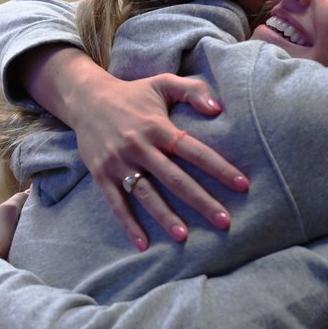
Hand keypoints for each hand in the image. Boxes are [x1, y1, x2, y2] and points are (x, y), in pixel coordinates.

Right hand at [24, 45, 248, 249]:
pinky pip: (117, 204)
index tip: (242, 185)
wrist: (85, 98)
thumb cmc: (132, 93)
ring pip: (146, 195)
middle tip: (225, 222)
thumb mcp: (163, 83)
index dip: (220, 168)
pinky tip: (144, 245)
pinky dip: (129, 225)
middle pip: (176, 179)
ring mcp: (119, 163)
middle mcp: (139, 147)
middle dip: (202, 201)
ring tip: (184, 237)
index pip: (195, 151)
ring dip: (165, 217)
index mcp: (158, 127)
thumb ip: (194, 91)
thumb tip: (218, 109)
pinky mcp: (102, 175)